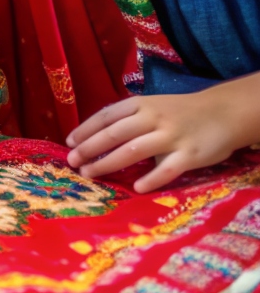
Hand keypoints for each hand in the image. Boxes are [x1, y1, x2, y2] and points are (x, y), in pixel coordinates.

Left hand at [66, 84, 252, 191]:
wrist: (223, 113)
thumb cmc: (179, 112)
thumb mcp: (151, 107)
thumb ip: (128, 120)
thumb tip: (95, 137)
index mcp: (140, 105)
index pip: (105, 116)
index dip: (85, 130)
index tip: (68, 143)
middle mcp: (152, 118)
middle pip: (114, 134)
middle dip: (89, 148)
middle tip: (72, 162)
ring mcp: (171, 136)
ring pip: (133, 150)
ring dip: (108, 163)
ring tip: (90, 173)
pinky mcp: (189, 155)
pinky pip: (167, 169)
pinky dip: (150, 178)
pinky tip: (135, 187)